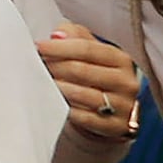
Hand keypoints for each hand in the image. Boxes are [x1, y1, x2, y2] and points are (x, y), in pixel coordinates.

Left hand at [38, 29, 143, 150]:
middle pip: (81, 71)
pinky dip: (65, 108)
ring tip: (40, 81)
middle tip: (35, 65)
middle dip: (54, 66)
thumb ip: (74, 36)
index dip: (60, 47)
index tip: (39, 46)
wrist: (110, 112)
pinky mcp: (115, 127)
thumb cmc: (94, 75)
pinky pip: (83, 117)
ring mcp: (123, 106)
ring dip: (56, 87)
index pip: (87, 49)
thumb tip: (58, 35)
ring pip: (81, 94)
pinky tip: (53, 101)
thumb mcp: (90, 51)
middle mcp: (126, 82)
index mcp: (120, 60)